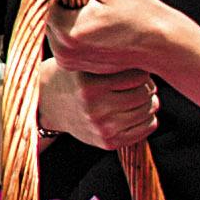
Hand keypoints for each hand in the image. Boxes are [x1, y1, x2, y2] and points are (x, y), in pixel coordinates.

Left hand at [34, 0, 199, 118]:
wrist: (161, 44)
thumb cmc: (139, 13)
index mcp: (68, 31)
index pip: (43, 0)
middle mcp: (64, 52)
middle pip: (47, 15)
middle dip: (64, 2)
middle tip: (95, 1)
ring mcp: (69, 62)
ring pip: (54, 25)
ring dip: (69, 14)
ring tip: (99, 14)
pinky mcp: (74, 65)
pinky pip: (63, 38)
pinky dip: (74, 27)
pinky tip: (98, 26)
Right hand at [35, 61, 163, 151]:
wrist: (49, 106)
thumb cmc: (73, 77)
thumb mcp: (84, 63)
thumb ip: (111, 58)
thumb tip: (151, 57)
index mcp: (88, 84)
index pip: (138, 75)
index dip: (140, 70)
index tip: (134, 69)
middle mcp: (94, 107)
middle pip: (144, 93)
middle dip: (147, 86)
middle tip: (139, 83)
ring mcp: (101, 128)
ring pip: (148, 110)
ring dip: (149, 102)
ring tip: (138, 96)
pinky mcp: (108, 143)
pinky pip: (146, 128)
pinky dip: (148, 118)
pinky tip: (137, 112)